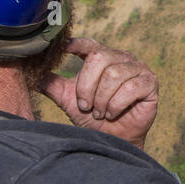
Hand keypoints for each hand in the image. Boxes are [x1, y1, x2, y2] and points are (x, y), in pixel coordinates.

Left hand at [39, 37, 158, 148]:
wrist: (113, 140)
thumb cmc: (93, 118)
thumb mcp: (69, 100)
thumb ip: (53, 85)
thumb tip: (33, 73)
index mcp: (103, 57)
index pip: (90, 44)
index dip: (77, 44)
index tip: (63, 48)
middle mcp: (121, 58)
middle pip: (99, 58)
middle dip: (87, 85)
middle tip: (85, 105)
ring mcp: (138, 68)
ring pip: (114, 74)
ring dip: (102, 99)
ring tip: (100, 112)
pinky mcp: (150, 83)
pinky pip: (131, 88)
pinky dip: (117, 104)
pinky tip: (113, 113)